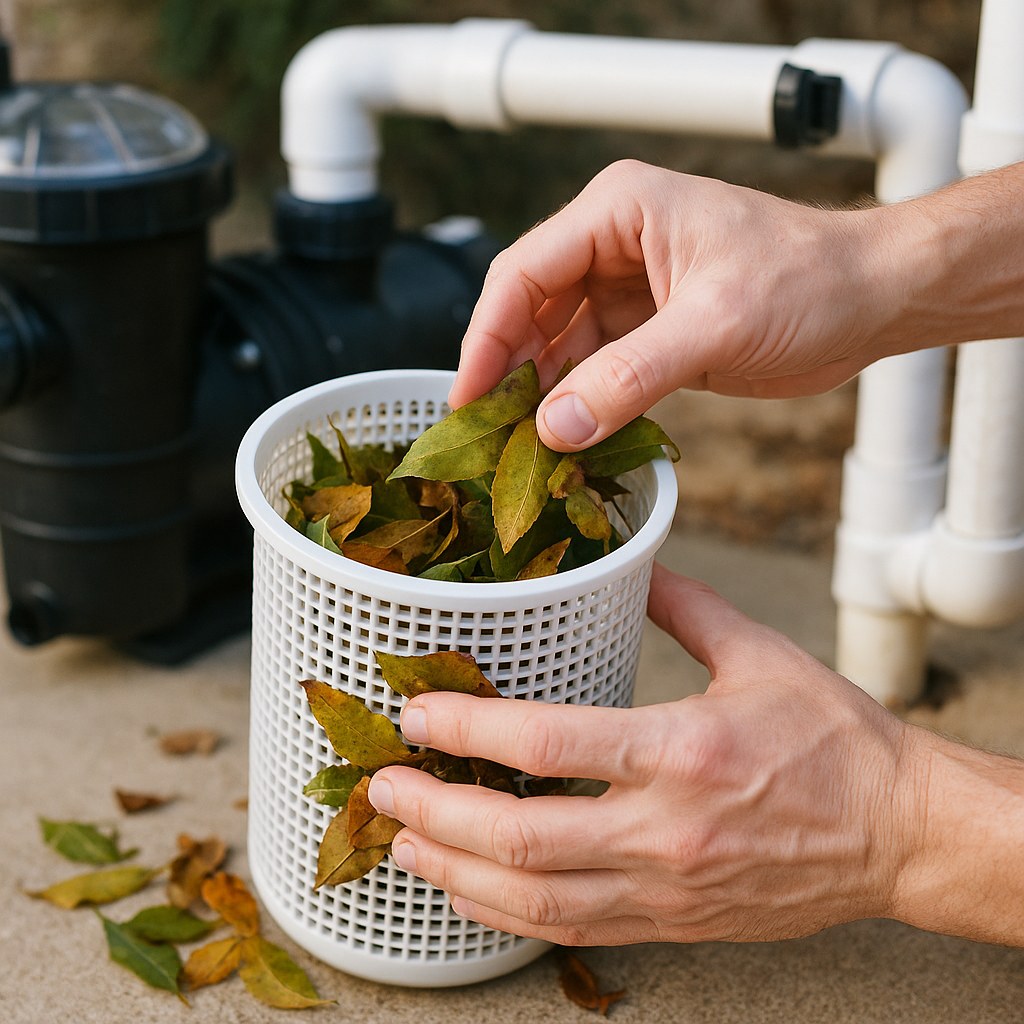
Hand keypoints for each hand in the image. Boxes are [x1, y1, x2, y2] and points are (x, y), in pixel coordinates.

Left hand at [367, 564, 922, 945]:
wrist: (899, 834)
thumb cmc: (836, 741)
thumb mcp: (760, 653)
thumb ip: (683, 606)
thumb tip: (633, 564)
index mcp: (682, 750)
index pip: (548, 746)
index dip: (468, 728)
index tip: (417, 714)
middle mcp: (665, 830)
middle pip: (520, 836)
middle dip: (435, 812)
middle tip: (384, 786)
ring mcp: (665, 888)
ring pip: (534, 899)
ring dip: (456, 871)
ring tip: (405, 842)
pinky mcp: (672, 921)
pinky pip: (570, 927)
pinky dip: (505, 912)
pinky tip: (470, 888)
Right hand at [449, 159, 902, 450]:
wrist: (872, 300)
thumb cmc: (812, 279)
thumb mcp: (714, 325)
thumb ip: (629, 377)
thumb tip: (556, 425)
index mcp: (619, 212)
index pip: (523, 273)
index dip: (487, 336)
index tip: (468, 396)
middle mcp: (614, 246)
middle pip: (531, 311)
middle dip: (508, 370)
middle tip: (487, 432)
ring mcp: (630, 293)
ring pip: (559, 347)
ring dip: (541, 394)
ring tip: (519, 445)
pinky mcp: (650, 334)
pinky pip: (594, 371)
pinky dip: (578, 405)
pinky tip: (563, 438)